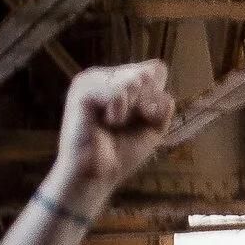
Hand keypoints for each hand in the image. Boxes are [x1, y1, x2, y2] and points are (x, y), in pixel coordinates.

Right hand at [47, 61, 173, 211]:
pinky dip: (119, 110)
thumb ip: (163, 105)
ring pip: (136, 79)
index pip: (155, 69)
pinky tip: (106, 122)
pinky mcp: (82, 92)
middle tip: (125, 122)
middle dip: (147, 102)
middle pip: (148, 72)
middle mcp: (103, 75)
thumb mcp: (154, 126)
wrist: (97, 176)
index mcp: (119, 80)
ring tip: (113, 122)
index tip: (144, 116)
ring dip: (133, 107)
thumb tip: (161, 93)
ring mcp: (91, 81)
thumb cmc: (121, 152)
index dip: (158, 95)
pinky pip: (117, 91)